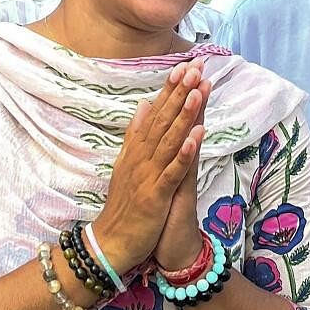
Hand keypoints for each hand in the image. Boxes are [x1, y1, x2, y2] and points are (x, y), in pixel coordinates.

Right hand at [91, 59, 207, 272]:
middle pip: (163, 119)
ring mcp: (148, 175)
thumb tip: (145, 105)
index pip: (156, 113)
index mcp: (136, 149)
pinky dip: (184, 153)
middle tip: (195, 66)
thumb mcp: (127, 164)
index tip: (185, 65)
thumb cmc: (124, 205)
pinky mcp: (155, 195)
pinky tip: (197, 135)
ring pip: (168, 140)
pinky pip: (172, 171)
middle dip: (180, 92)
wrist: (111, 243)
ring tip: (197, 90)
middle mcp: (141, 157)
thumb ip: (136, 135)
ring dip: (183, 114)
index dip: (171, 89)